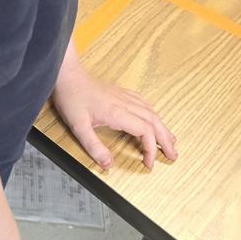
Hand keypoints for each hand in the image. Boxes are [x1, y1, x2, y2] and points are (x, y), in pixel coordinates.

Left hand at [52, 66, 177, 170]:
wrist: (67, 75)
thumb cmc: (71, 98)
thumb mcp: (78, 127)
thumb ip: (94, 147)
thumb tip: (108, 165)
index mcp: (117, 113)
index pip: (145, 132)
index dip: (151, 149)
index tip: (149, 163)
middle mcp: (125, 103)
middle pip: (154, 122)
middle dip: (165, 140)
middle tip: (173, 155)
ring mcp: (124, 96)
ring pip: (151, 112)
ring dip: (162, 127)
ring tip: (170, 140)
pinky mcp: (120, 93)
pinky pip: (144, 103)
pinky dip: (153, 114)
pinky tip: (154, 119)